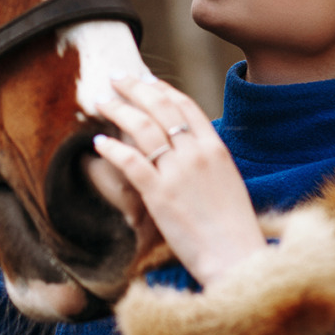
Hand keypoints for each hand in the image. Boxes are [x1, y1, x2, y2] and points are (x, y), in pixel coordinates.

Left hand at [91, 75, 265, 287]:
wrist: (235, 257)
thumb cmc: (232, 226)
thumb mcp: (226, 180)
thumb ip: (205, 159)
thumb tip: (179, 147)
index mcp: (215, 148)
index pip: (185, 105)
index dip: (161, 89)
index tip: (145, 79)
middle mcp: (196, 153)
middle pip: (160, 108)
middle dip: (135, 88)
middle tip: (116, 78)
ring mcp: (177, 172)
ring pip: (142, 128)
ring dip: (118, 110)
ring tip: (102, 103)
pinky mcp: (159, 194)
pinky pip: (129, 161)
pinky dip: (111, 148)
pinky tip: (98, 142)